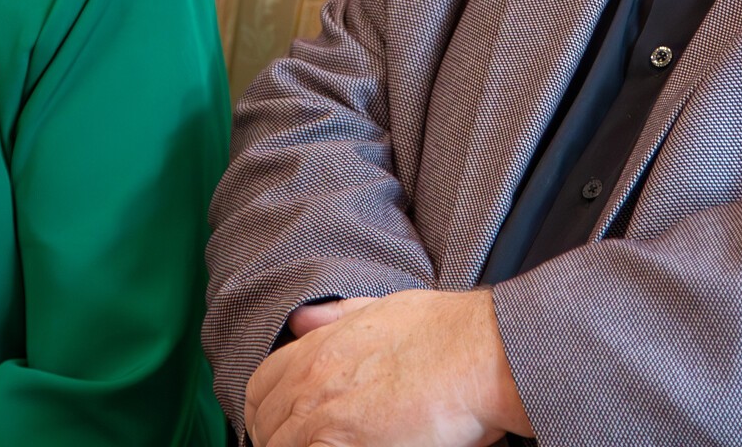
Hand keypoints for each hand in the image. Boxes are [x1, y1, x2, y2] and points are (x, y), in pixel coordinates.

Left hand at [245, 289, 532, 446]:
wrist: (480, 354)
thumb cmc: (447, 332)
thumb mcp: (382, 309)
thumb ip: (337, 317)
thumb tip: (302, 320)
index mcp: (319, 348)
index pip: (260, 386)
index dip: (266, 409)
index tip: (280, 423)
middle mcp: (312, 382)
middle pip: (266, 424)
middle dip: (277, 437)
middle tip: (303, 442)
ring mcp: (325, 418)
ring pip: (281, 446)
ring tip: (330, 446)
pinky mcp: (346, 446)